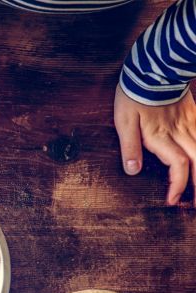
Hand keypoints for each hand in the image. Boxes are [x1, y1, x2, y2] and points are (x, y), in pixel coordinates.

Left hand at [114, 85, 195, 205]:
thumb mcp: (124, 122)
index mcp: (162, 137)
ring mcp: (190, 123)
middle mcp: (180, 132)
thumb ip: (129, 147)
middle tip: (195, 204)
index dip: (178, 185)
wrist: (154, 67)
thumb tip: (133, 171)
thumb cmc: (134, 96)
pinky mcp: (193, 114)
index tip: (172, 201)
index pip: (178, 166)